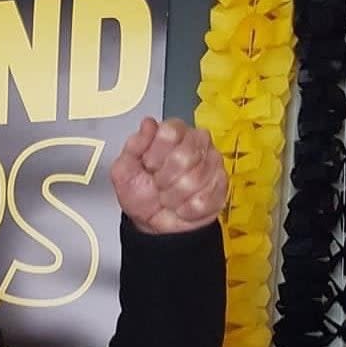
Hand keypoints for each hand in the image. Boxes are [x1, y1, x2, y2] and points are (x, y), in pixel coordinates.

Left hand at [110, 117, 227, 234]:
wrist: (151, 221)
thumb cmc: (139, 192)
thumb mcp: (124, 169)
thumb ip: (133, 145)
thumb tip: (147, 125)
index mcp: (172, 132)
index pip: (170, 132)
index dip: (155, 154)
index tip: (148, 165)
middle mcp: (196, 142)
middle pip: (185, 156)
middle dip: (164, 178)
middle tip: (157, 183)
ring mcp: (212, 163)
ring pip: (195, 180)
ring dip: (173, 196)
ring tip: (167, 195)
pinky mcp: (220, 186)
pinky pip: (204, 199)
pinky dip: (186, 209)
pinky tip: (181, 205)